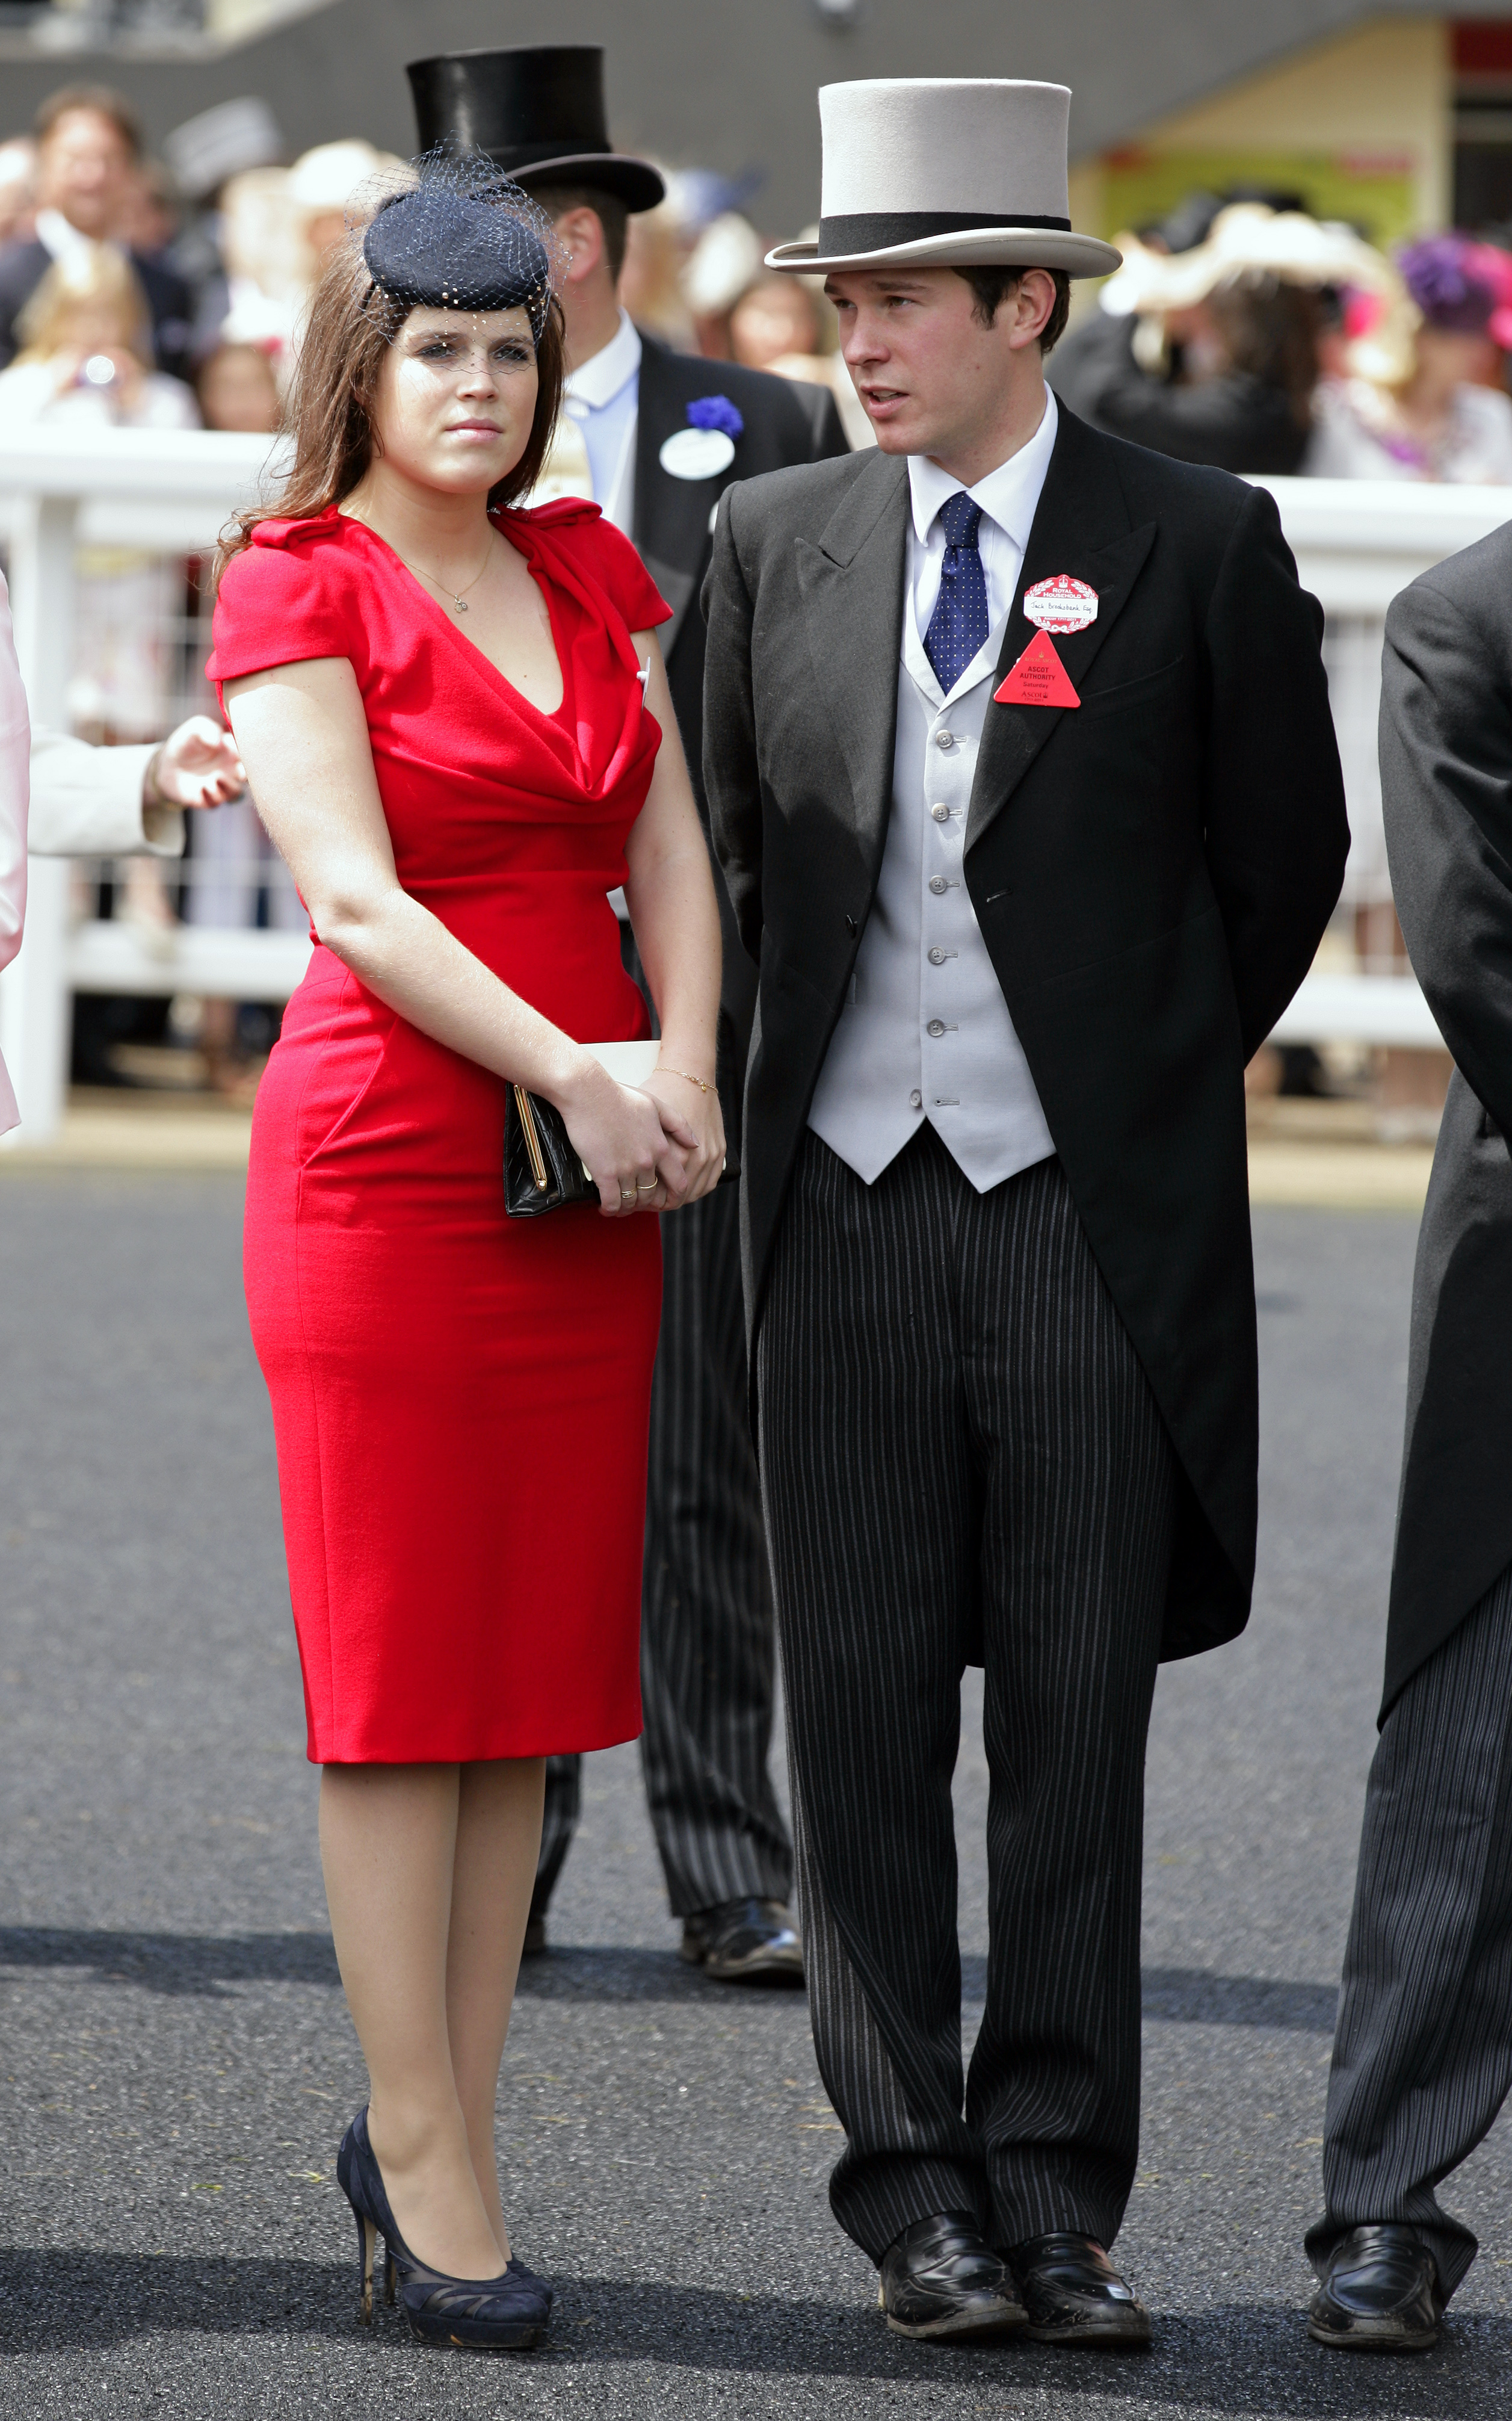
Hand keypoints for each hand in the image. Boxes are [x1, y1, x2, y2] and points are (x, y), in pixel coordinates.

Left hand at [148, 716, 247, 810]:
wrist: (167, 764)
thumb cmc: (186, 743)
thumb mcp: (196, 728)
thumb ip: (208, 729)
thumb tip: (219, 743)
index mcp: (233, 752)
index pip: (250, 755)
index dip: (247, 755)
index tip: (235, 750)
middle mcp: (231, 770)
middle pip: (251, 778)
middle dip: (249, 777)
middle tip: (241, 773)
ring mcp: (221, 787)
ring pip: (236, 793)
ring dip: (230, 788)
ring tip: (217, 779)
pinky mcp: (209, 798)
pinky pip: (217, 803)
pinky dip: (212, 797)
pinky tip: (202, 788)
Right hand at [555, 1055, 690, 1218]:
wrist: (588, 1093)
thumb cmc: (618, 1096)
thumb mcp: (656, 1105)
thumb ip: (678, 1125)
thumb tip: (695, 1144)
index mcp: (660, 1147)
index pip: (678, 1183)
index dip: (674, 1197)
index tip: (666, 1202)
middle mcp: (646, 1161)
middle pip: (652, 1195)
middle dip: (645, 1204)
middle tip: (636, 1204)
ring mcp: (626, 1169)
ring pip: (632, 1201)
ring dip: (626, 1208)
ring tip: (619, 1207)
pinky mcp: (605, 1173)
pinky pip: (612, 1202)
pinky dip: (610, 1209)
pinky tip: (606, 1208)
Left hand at [640, 1068, 724, 1206]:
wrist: (690, 1078)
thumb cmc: (662, 1095)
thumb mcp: (642, 1120)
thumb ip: (635, 1150)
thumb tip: (620, 1174)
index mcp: (669, 1153)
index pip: (657, 1194)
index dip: (643, 1202)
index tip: (633, 1201)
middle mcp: (691, 1159)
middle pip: (673, 1198)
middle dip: (656, 1203)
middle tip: (643, 1202)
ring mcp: (708, 1157)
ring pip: (692, 1195)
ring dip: (677, 1199)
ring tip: (662, 1197)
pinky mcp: (719, 1153)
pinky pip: (708, 1184)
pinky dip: (695, 1191)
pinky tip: (682, 1188)